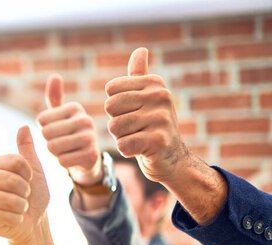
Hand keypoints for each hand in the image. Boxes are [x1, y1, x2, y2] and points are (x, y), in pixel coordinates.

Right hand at [0, 126, 48, 242]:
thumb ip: (27, 150)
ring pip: (6, 198)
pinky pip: (3, 215)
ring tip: (21, 207)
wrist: (35, 221)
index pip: (14, 161)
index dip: (28, 173)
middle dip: (25, 190)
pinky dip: (16, 218)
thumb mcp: (35, 170)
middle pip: (10, 179)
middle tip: (25, 196)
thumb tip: (23, 126)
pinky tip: (15, 219)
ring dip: (22, 205)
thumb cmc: (34, 195)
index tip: (29, 180)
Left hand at [36, 74, 100, 184]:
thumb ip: (54, 98)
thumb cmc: (68, 134)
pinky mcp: (91, 155)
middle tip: (60, 143)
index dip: (43, 129)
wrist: (88, 158)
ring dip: (55, 153)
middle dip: (48, 142)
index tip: (56, 131)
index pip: (41, 120)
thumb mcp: (60, 115)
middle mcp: (85, 119)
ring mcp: (90, 137)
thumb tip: (55, 76)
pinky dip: (62, 162)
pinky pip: (62, 161)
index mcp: (74, 107)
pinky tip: (72, 159)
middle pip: (46, 134)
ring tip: (66, 150)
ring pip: (52, 147)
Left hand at [104, 47, 188, 183]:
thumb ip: (139, 75)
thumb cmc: (152, 126)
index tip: (134, 112)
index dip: (115, 106)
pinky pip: (123, 145)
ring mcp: (162, 118)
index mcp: (154, 83)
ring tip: (139, 137)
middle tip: (135, 128)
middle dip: (116, 122)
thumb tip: (140, 50)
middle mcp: (161, 96)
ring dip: (121, 137)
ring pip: (114, 127)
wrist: (171, 157)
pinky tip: (141, 150)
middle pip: (110, 107)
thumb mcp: (147, 97)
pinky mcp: (159, 140)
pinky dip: (127, 150)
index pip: (111, 90)